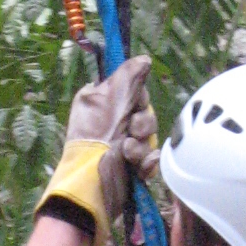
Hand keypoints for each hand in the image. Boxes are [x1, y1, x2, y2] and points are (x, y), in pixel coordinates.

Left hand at [67, 55, 158, 219]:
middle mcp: (110, 122)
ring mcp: (122, 146)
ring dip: (142, 144)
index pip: (132, 90)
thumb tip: (144, 59)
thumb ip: (129, 76)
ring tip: (127, 153)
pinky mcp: (132, 167)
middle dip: (142, 123)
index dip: (138, 97)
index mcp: (100, 102)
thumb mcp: (109, 100)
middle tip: (131, 129)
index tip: (134, 102)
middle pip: (145, 112)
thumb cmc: (95, 139)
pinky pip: (152, 158)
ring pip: (150, 136)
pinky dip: (146, 163)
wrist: (93, 186)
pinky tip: (138, 168)